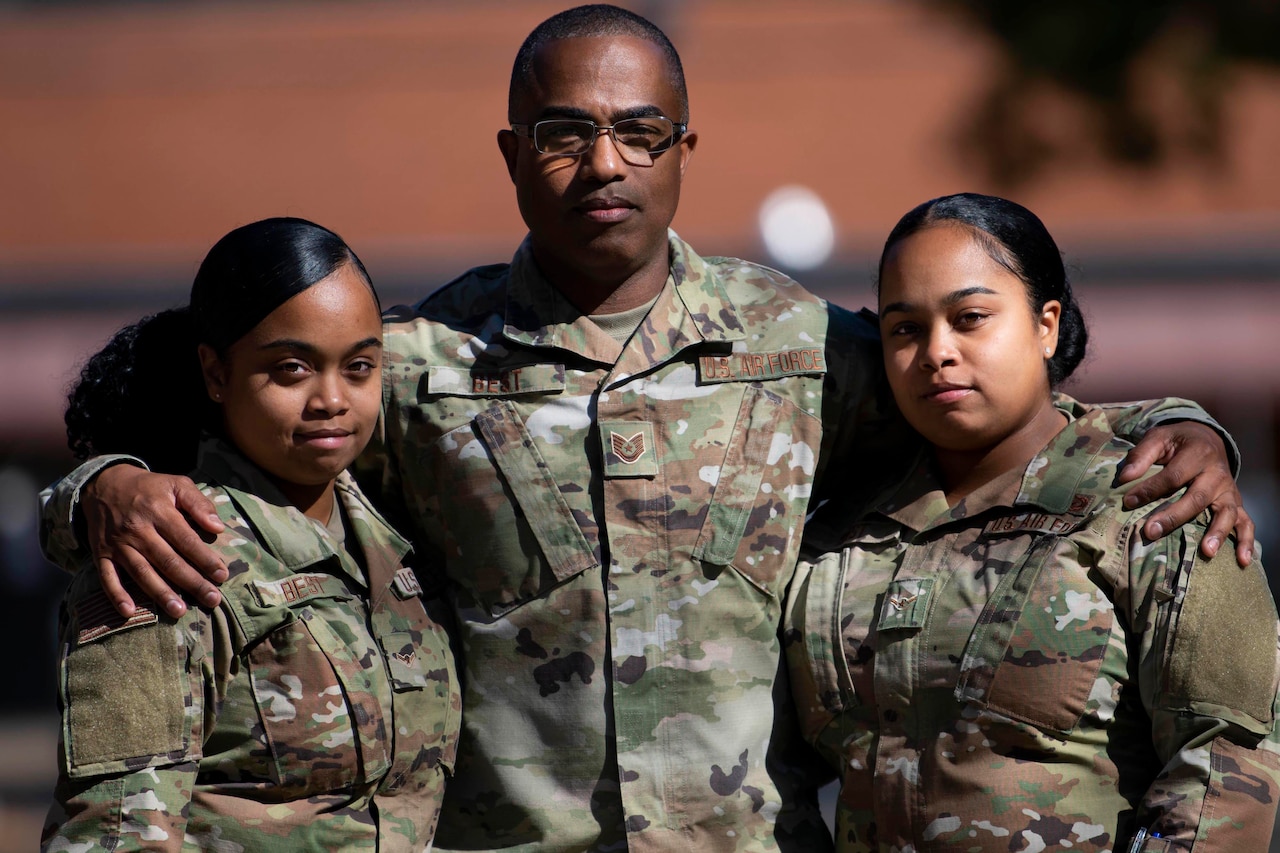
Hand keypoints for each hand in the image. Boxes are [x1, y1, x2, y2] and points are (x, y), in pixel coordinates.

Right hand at [82, 465, 228, 617]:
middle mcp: (137, 530)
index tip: (222, 575)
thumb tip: (218, 527)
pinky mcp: (101, 553)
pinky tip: (129, 612)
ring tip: (179, 611)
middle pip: (167, 561)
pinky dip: (116, 595)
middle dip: (191, 582)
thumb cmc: (149, 488)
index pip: (186, 540)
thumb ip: (199, 503)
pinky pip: (107, 577)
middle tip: (212, 600)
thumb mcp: (176, 483)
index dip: (204, 559)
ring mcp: (117, 544)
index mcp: (158, 511)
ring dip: (160, 594)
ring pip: (141, 573)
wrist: (104, 484)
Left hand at [1118, 421, 1254, 566]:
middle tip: (1150, 532)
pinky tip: (1243, 560)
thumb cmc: (1178, 442)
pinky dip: (1247, 541)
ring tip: (1207, 552)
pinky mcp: (1235, 503)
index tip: (1128, 502)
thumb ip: (1142, 455)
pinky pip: (1245, 523)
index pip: (1173, 476)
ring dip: (1217, 533)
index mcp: (1198, 454)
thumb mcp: (1159, 437)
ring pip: (1226, 513)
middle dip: (1173, 517)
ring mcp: (1229, 490)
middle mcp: (1217, 473)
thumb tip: (1124, 477)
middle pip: (1197, 498)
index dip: (1150, 489)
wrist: (1207, 439)